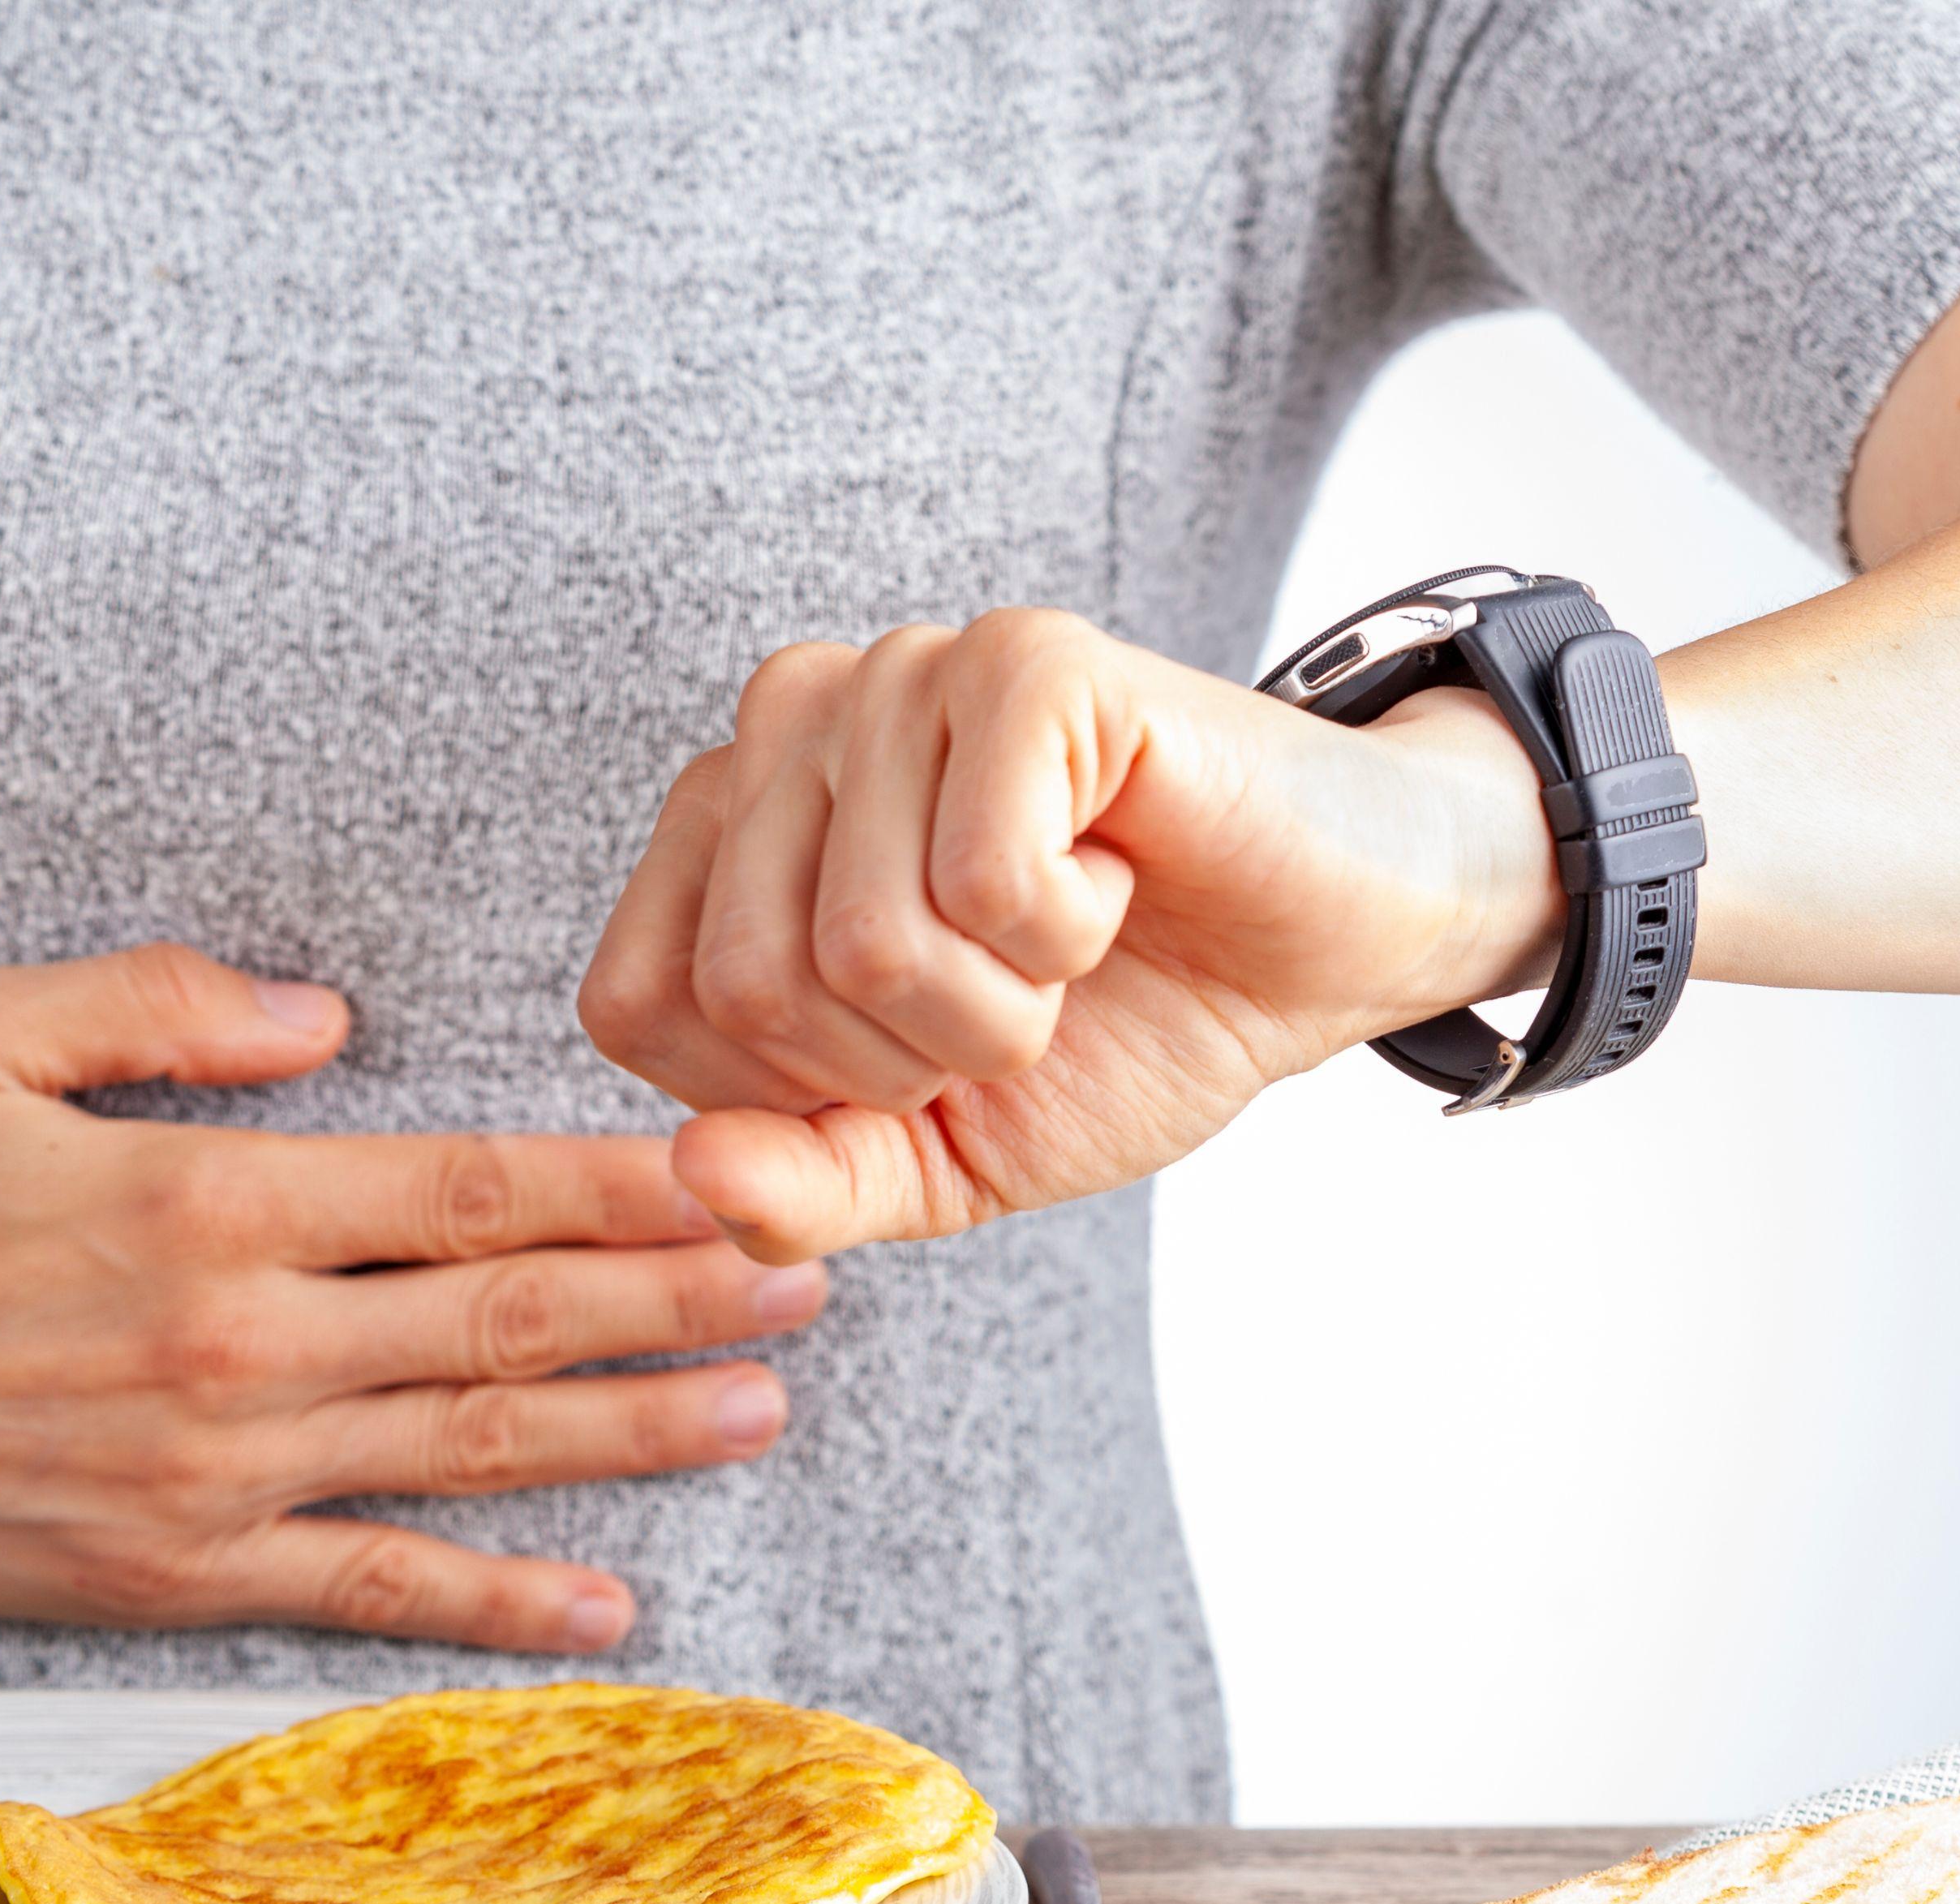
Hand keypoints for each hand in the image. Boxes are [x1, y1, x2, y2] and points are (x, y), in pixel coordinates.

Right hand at [0, 944, 824, 1652]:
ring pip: (470, 1455)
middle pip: (508, 1321)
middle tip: (812, 1277)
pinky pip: (368, 1589)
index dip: (621, 1185)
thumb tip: (329, 1016)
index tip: (738, 1173)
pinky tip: (602, 1604)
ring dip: (630, 1434)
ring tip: (758, 1409)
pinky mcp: (173, 1570)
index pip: (469, 1189)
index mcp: (209, 1199)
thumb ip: (165, 1000)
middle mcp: (240, 1343)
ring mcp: (215, 1471)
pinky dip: (494, 1600)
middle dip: (676, 1298)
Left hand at [578, 609, 1558, 1261]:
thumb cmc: (1120, 1031)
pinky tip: (1113, 871)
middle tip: (1012, 994)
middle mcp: (785, 726)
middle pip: (749, 985)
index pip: (637, 1009)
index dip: (790, 1091)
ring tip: (1064, 933)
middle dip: (911, 1055)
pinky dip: (1068, 930)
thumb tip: (692, 1173)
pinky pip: (982, 878)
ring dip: (1004, 1002)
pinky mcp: (1021, 660)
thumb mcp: (936, 1159)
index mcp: (724, 832)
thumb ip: (801, 1186)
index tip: (911, 1047)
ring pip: (864, 942)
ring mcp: (897, 676)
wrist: (1322, 953)